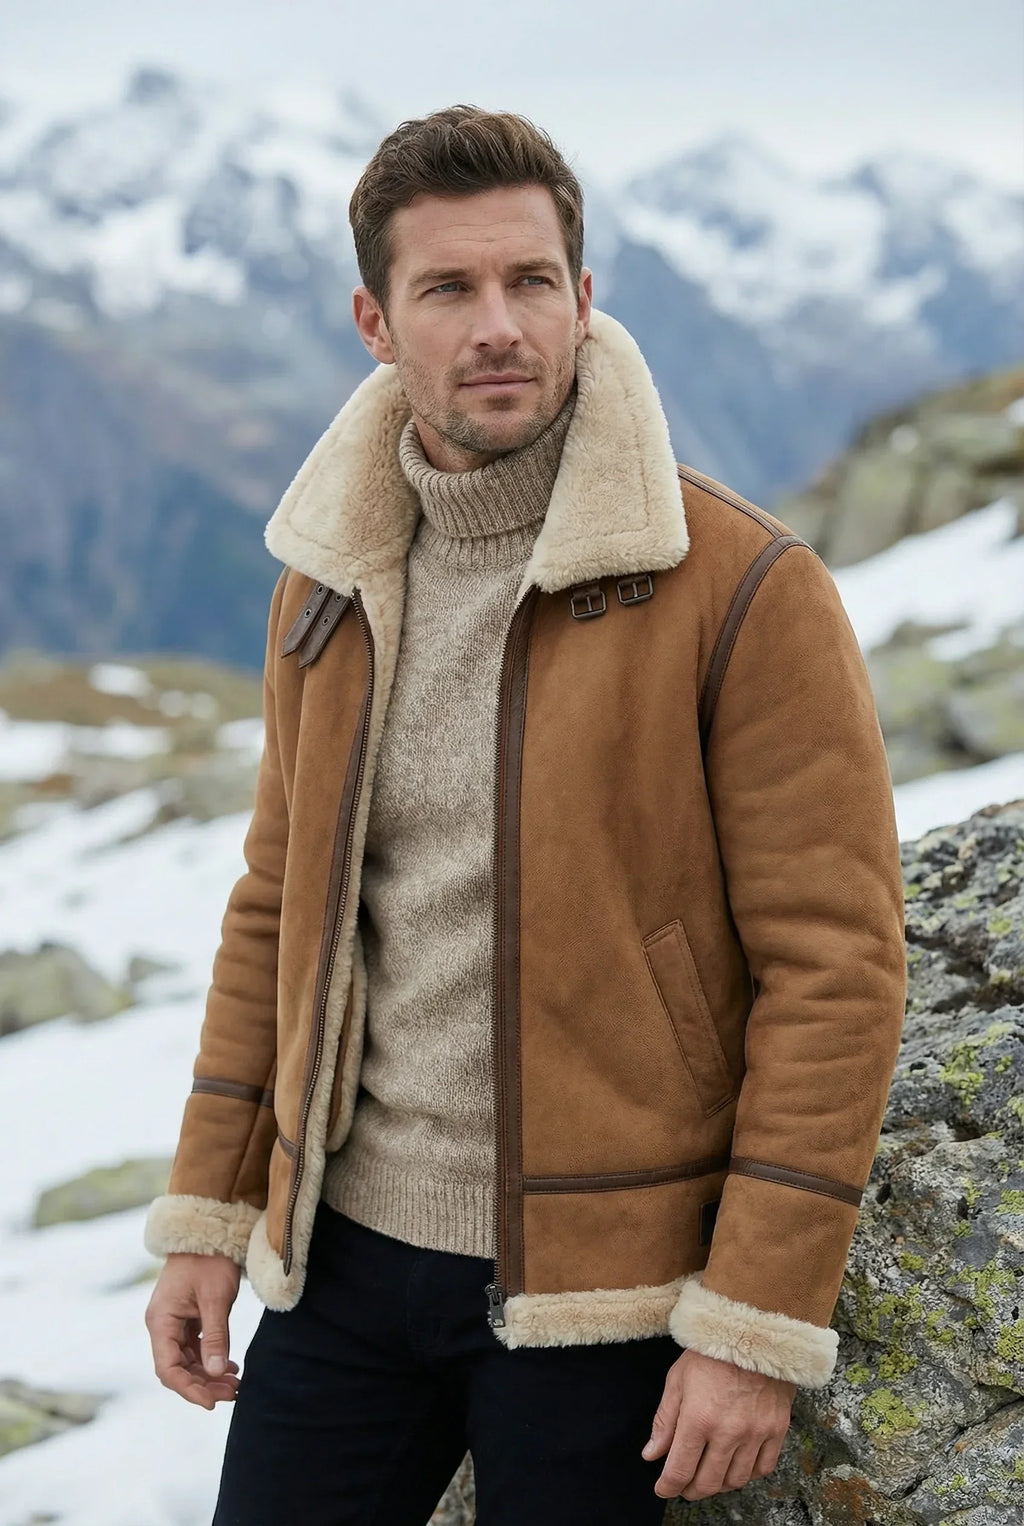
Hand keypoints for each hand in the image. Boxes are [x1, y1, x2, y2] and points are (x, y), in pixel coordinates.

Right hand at [145, 1252, 242, 1408]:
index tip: (212, 1403)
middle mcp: (162, 1325)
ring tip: (235, 1384)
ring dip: (209, 1375)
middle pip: (178, 1369)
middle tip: (234, 1393)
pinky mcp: (187, 1318)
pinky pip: (195, 1348)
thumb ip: (216, 1336)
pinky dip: (211, 1359)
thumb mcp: (216, 1298)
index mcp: (161, 1321)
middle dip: (204, 1385)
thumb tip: (215, 1372)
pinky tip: (230, 1367)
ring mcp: (174, 1322)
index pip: (168, 1369)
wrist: (209, 1231)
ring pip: (188, 1361)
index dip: (188, 1390)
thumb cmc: (210, 1260)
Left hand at [642, 1347, 794, 1499]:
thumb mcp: (678, 1379)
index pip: (680, 1471)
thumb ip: (665, 1421)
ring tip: (709, 1474)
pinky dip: (747, 1474)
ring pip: (735, 1481)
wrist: (753, 1331)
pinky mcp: (777, 1430)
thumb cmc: (711, 1352)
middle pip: (708, 1483)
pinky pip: (762, 1469)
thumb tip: (652, 1455)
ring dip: (718, 1484)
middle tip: (684, 1485)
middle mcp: (728, 1432)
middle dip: (691, 1489)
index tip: (663, 1488)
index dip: (668, 1486)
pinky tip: (736, 1465)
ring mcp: (755, 1433)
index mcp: (698, 1419)